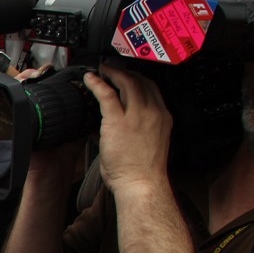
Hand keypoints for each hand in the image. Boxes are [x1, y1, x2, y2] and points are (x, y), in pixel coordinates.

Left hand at [83, 66, 171, 197]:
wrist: (141, 184)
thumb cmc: (141, 171)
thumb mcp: (145, 142)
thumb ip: (134, 128)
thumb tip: (112, 122)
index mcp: (163, 117)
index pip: (153, 88)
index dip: (138, 77)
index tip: (127, 75)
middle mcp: (153, 112)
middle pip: (141, 81)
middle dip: (125, 71)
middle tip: (111, 68)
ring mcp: (137, 115)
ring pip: (126, 83)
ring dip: (113, 73)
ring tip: (102, 70)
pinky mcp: (119, 121)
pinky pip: (107, 94)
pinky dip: (98, 84)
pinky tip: (90, 79)